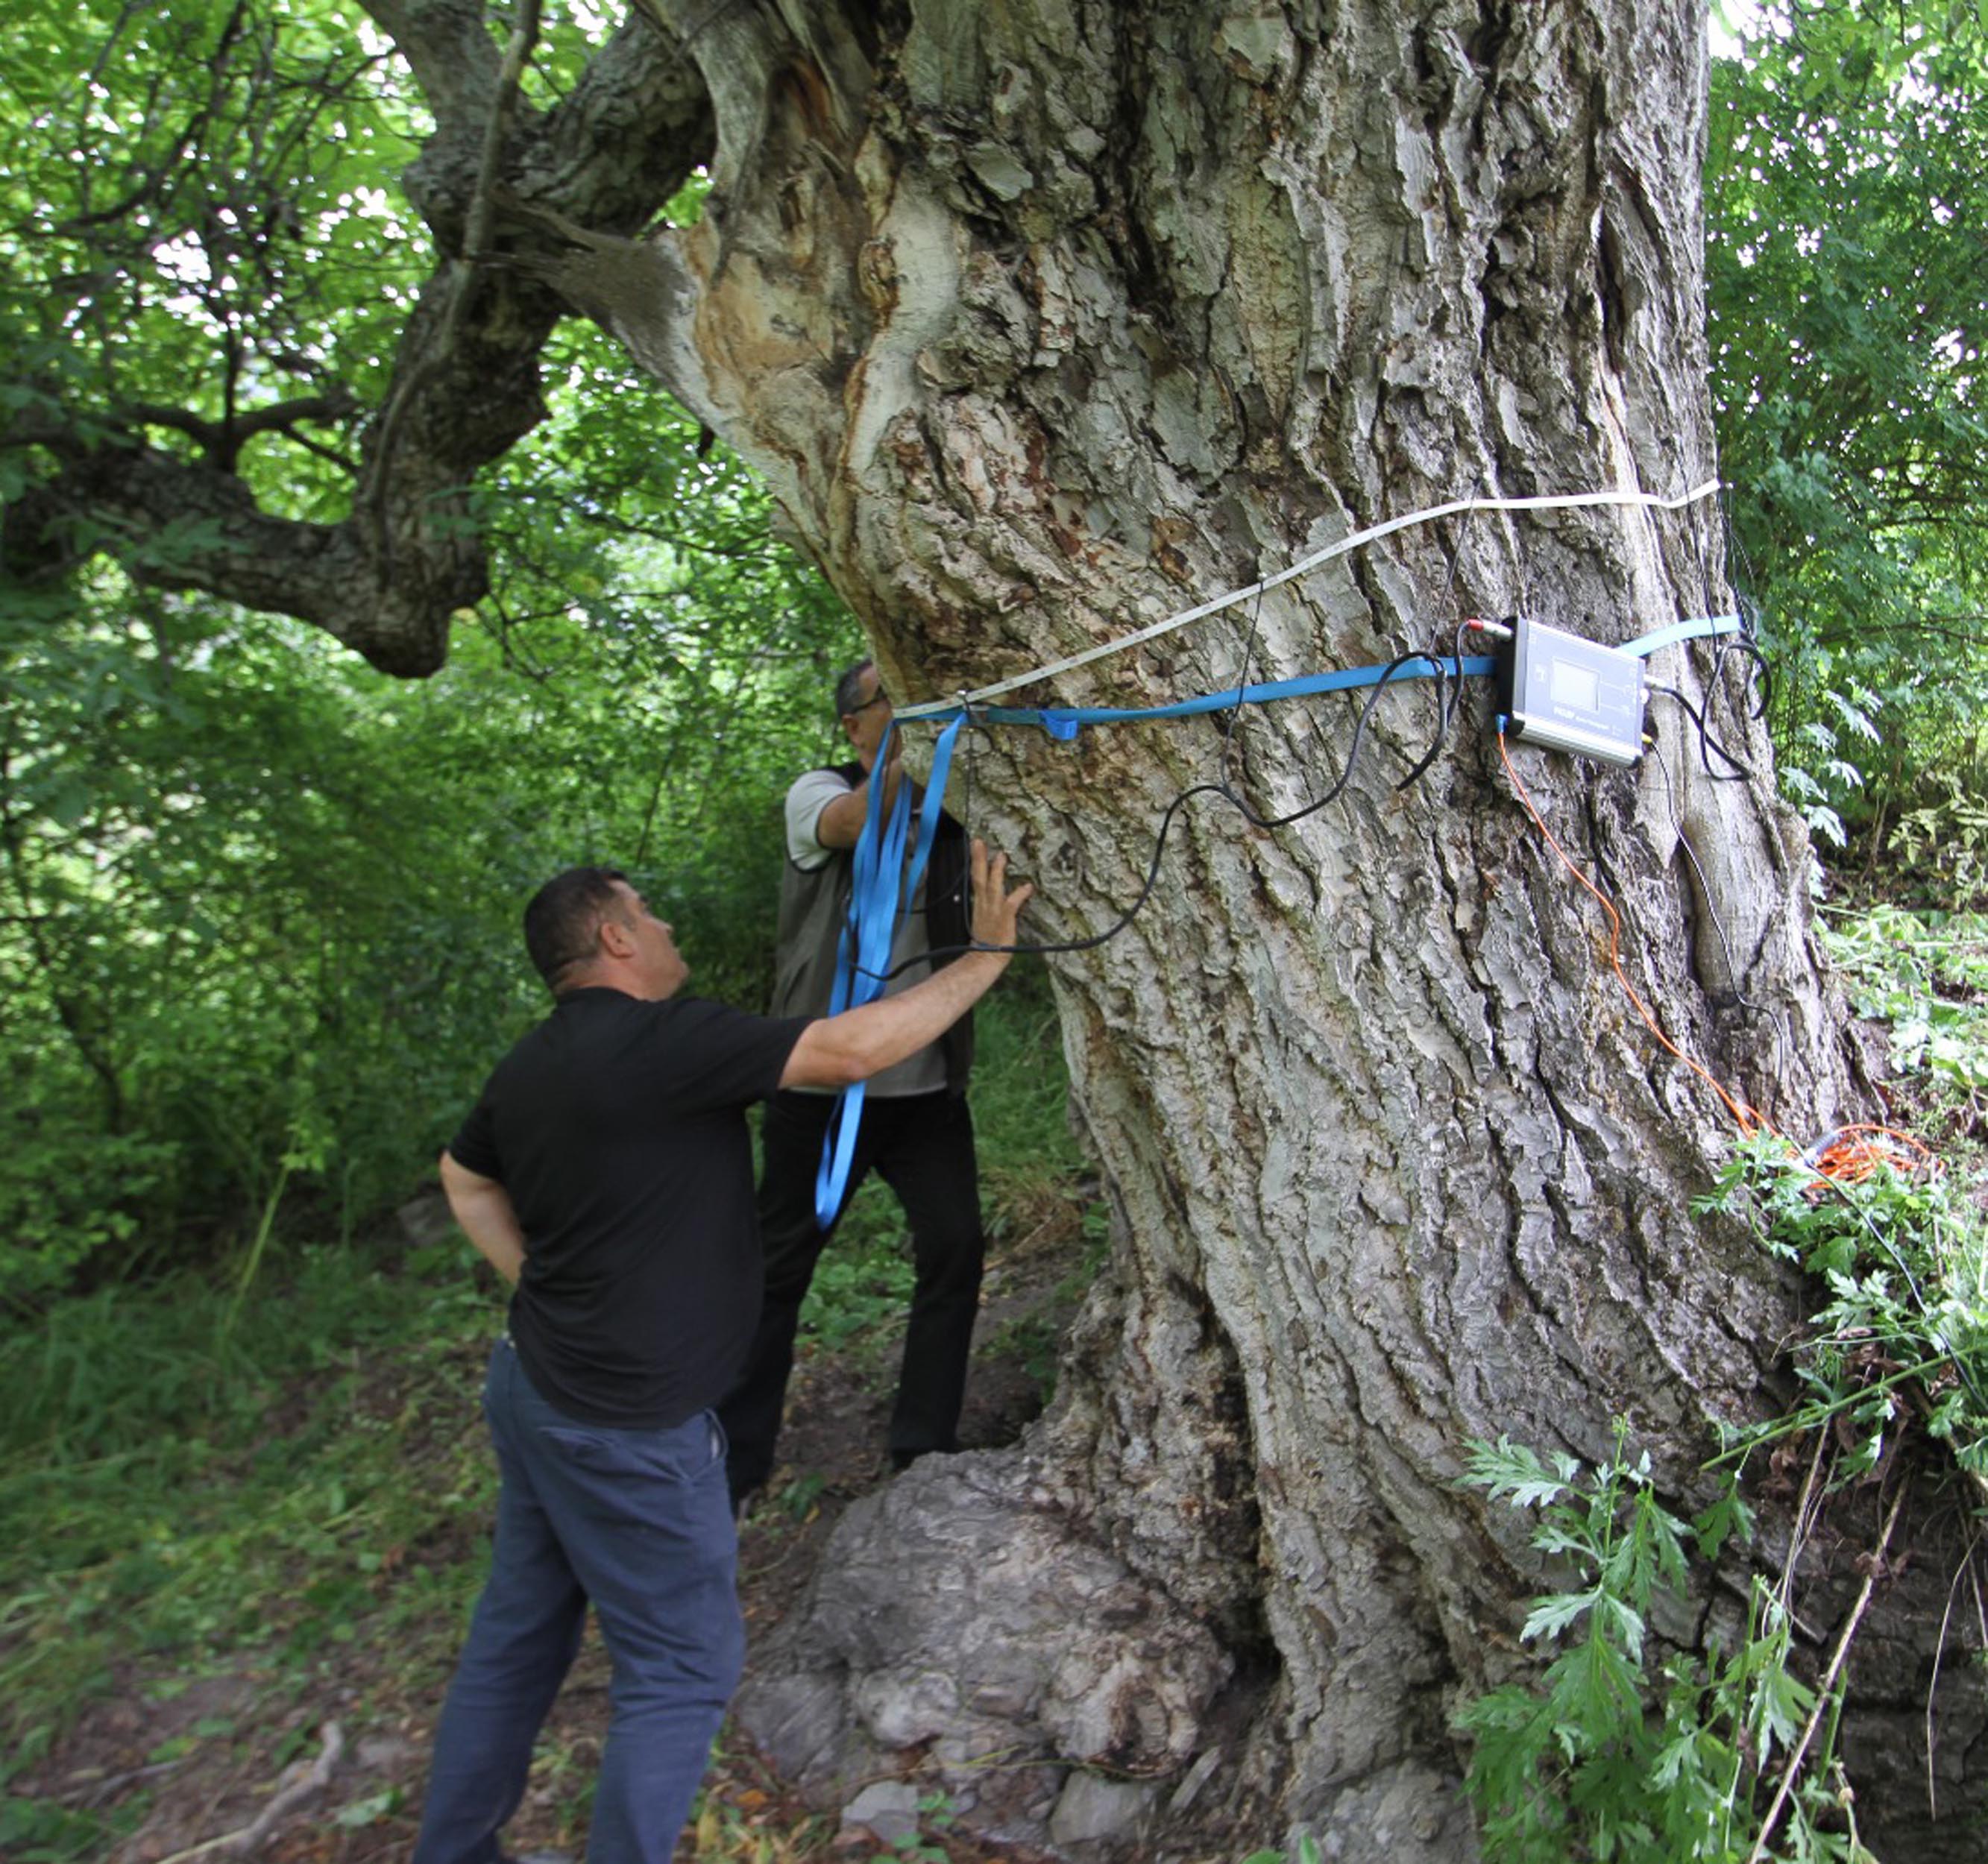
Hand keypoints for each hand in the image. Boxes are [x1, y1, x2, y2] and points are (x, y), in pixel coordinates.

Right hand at [968, 839, 1032, 953]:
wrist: (985, 957)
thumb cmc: (986, 939)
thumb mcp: (983, 917)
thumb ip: (988, 903)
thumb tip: (992, 893)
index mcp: (978, 903)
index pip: (976, 878)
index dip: (975, 861)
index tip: (976, 844)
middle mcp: (984, 904)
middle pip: (979, 877)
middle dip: (978, 859)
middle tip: (978, 842)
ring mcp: (993, 910)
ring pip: (993, 886)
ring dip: (996, 871)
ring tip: (1001, 856)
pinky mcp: (1004, 918)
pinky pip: (1012, 903)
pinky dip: (1020, 894)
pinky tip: (1028, 886)